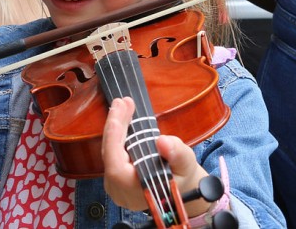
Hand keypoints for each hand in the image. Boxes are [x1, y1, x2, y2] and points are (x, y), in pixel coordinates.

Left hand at [101, 97, 209, 214]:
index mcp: (137, 192)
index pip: (116, 167)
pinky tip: (121, 117)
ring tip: (123, 105)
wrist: (182, 189)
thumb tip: (162, 142)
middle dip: (115, 126)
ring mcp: (115, 187)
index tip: (117, 117)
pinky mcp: (114, 179)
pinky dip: (116, 135)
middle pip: (110, 155)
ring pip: (109, 153)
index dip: (114, 140)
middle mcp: (121, 192)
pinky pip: (111, 154)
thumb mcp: (186, 163)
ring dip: (115, 127)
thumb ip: (176, 154)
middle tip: (123, 102)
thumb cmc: (183, 176)